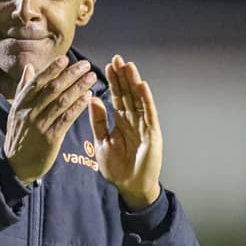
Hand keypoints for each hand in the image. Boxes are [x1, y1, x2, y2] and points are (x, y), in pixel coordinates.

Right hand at [5, 55, 96, 184]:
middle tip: (85, 65)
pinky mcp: (50, 138)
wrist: (16, 165)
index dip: (51, 69)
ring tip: (91, 78)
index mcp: (21, 104)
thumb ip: (23, 88)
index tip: (65, 59)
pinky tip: (88, 97)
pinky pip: (66, 119)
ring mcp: (40, 125)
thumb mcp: (15, 111)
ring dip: (78, 88)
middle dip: (70, 75)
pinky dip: (78, 107)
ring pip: (61, 102)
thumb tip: (29, 67)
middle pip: (52, 89)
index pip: (37, 82)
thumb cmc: (19, 136)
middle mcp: (29, 112)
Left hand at [88, 55, 161, 208]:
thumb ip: (98, 121)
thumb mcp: (102, 141)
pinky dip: (146, 100)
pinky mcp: (152, 134)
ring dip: (134, 83)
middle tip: (118, 58)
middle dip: (123, 77)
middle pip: (128, 94)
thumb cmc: (117, 167)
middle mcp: (134, 120)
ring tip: (129, 66)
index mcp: (121, 121)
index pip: (117, 97)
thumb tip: (93, 99)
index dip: (113, 81)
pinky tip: (142, 86)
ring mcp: (144, 126)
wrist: (130, 187)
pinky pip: (149, 115)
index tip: (107, 65)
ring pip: (139, 100)